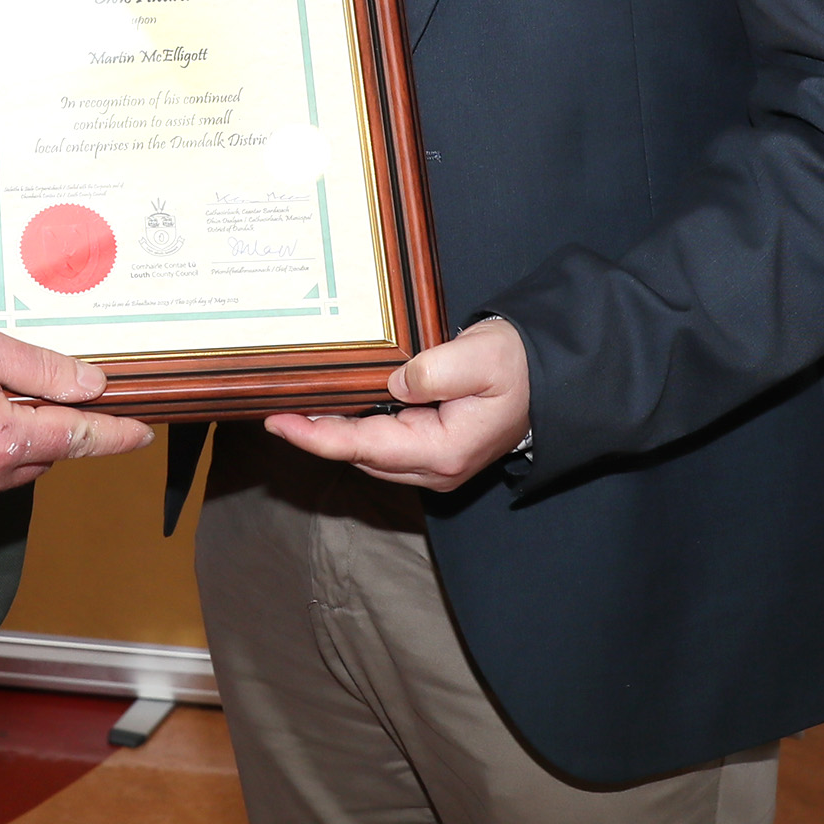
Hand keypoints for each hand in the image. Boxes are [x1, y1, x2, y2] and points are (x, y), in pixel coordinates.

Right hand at [0, 319, 153, 512]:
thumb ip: (43, 370)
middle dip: (46, 422)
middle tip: (17, 383)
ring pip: (12, 468)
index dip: (116, 435)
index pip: (80, 440)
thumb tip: (92, 385)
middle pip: (45, 453)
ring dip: (11, 439)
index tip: (142, 434)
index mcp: (4, 439)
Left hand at [264, 317, 530, 491]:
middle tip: (275, 404)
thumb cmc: (518, 365)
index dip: (316, 437)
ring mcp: (434, 464)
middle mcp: (434, 467)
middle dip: (315, 433)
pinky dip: (354, 427)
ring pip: (368, 451)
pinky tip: (335, 405)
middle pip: (359, 453)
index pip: (364, 446)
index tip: (278, 421)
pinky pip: (381, 443)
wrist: (548, 378)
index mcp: (443, 449)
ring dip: (332, 431)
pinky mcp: (432, 450)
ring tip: (294, 404)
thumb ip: (434, 369)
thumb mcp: (481, 356)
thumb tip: (394, 382)